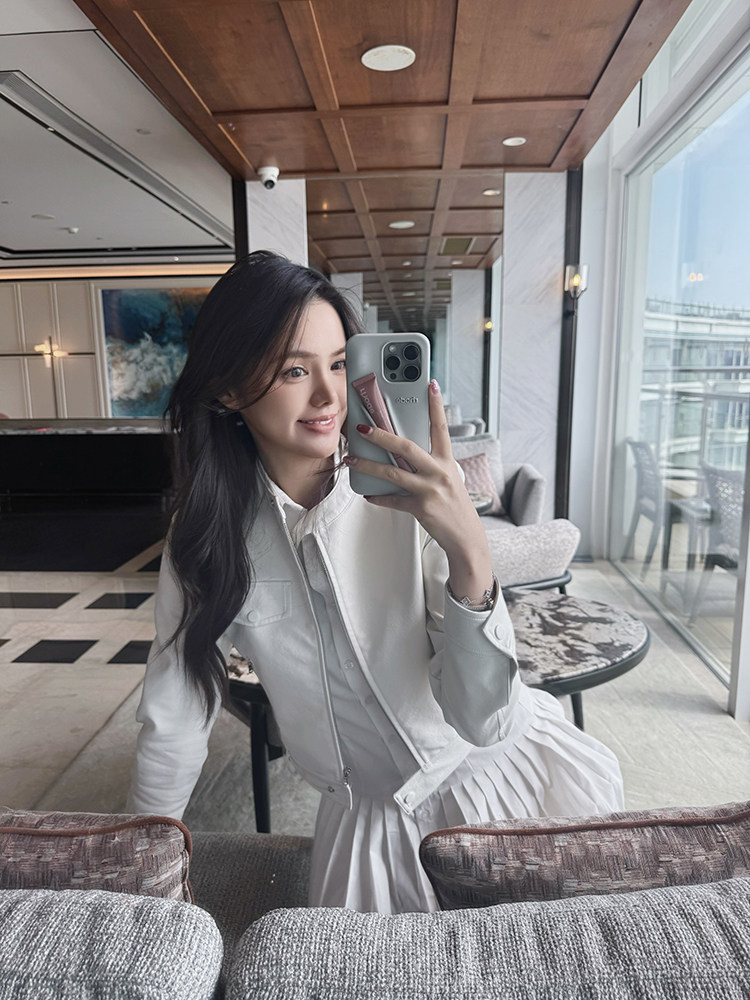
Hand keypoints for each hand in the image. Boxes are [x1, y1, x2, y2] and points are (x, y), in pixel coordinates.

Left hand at [343, 380, 493, 603]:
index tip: (430, 384)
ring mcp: (430, 490)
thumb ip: (429, 467)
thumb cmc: (455, 509)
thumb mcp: (448, 481)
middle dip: (381, 436)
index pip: (441, 427)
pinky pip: (392, 500)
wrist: (467, 539)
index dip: (436, 405)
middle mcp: (439, 472)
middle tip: (363, 428)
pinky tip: (368, 495)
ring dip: (368, 466)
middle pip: (406, 447)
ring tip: (351, 460)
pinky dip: (378, 498)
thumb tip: (402, 458)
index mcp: (447, 462)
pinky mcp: (421, 508)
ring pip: (392, 473)